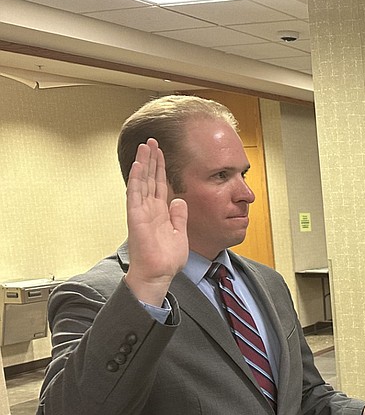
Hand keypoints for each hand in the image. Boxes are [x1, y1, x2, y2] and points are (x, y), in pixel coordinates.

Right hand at [123, 139, 188, 305]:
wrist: (159, 274)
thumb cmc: (167, 258)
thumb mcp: (179, 233)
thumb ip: (179, 216)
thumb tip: (179, 200)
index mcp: (159, 212)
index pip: (160, 185)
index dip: (161, 168)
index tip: (161, 152)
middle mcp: (149, 209)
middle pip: (150, 179)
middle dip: (151, 159)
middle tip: (152, 141)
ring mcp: (141, 212)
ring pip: (142, 182)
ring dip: (144, 164)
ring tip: (145, 146)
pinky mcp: (136, 218)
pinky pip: (136, 195)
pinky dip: (137, 180)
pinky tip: (139, 166)